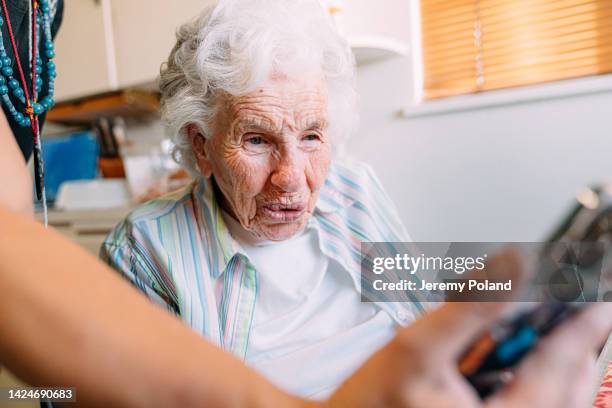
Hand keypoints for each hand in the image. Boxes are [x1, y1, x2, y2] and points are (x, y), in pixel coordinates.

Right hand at [325, 249, 611, 407]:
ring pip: (561, 397)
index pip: (561, 366)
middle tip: (571, 303)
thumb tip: (513, 266)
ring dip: (558, 357)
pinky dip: (542, 376)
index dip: (584, 324)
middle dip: (571, 340)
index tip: (601, 295)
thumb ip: (468, 307)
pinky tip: (521, 357)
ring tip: (546, 326)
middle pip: (571, 384)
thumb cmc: (372, 401)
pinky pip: (543, 405)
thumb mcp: (416, 346)